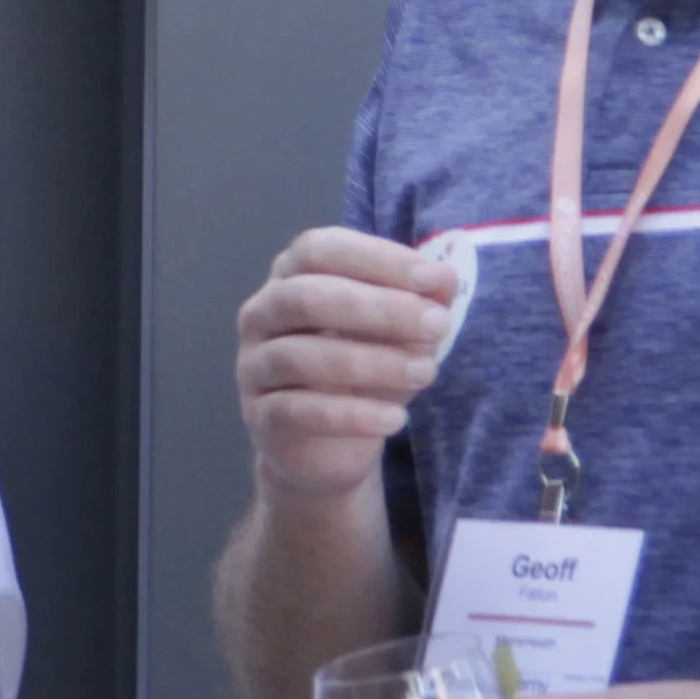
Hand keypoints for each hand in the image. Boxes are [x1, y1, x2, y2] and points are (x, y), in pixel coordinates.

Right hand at [236, 229, 456, 506]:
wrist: (324, 448)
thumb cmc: (360, 374)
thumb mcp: (398, 335)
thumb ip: (418, 305)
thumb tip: (446, 280)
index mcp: (290, 276)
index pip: (321, 250)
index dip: (378, 259)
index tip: (436, 279)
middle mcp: (262, 314)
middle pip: (307, 297)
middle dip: (380, 308)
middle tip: (438, 324)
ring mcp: (254, 367)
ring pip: (300, 356)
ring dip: (372, 362)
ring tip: (426, 373)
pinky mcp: (261, 418)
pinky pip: (297, 411)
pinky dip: (351, 415)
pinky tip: (395, 419)